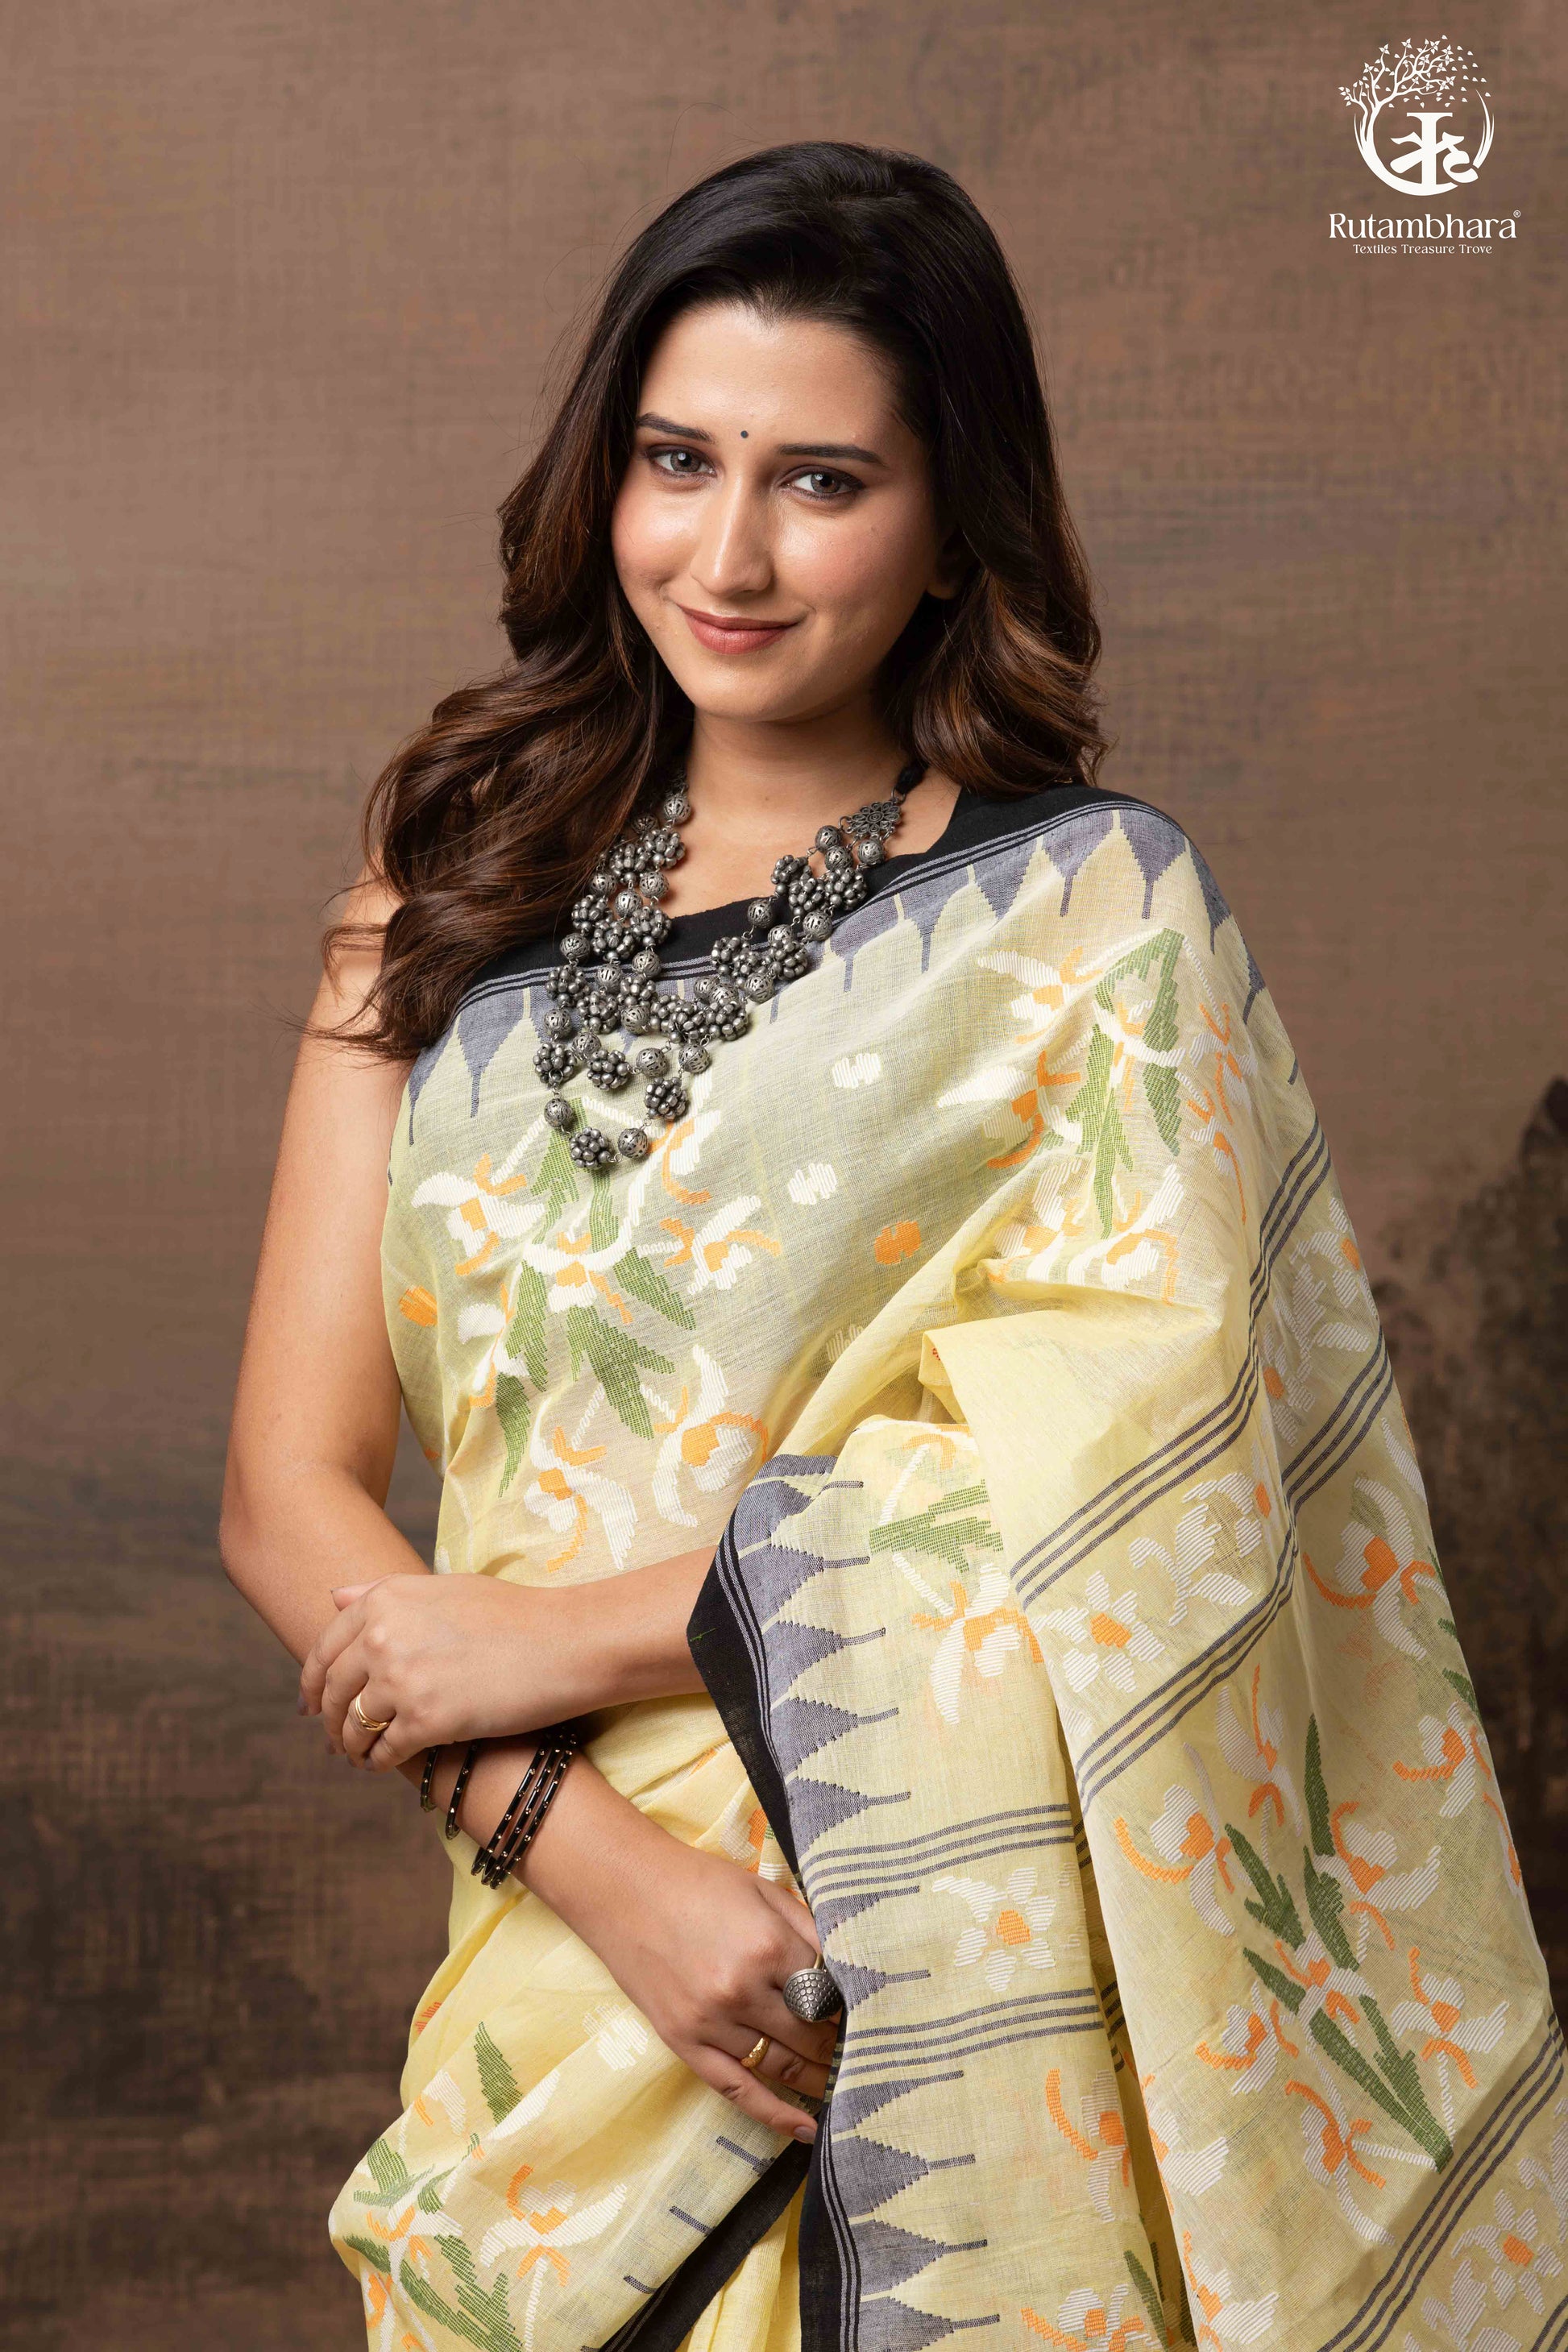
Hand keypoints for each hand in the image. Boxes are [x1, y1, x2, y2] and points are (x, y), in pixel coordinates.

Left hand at [300, 1572, 559, 1767]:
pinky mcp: (427, 1721)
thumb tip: (333, 1598)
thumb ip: (382, 1592)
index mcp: (384, 1599)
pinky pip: (384, 1751)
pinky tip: (383, 1765)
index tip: (307, 1704)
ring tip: (357, 1756)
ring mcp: (402, 1679)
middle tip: (331, 1739)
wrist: (564, 1642)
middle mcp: (383, 1636)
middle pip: (332, 1690)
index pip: (324, 1649)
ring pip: (353, 1725)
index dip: (310, 1683)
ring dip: (350, 1746)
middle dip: (327, 1720)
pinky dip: (378, 1762)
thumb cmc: (511, 1613)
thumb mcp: (441, 1588)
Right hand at [547, 1802, 839, 2143]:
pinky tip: (805, 2128)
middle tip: (864, 2053)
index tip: (869, 2015)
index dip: (851, 2006)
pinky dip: (774, 2114)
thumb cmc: (698, 1882)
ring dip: (819, 2078)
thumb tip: (852, 1968)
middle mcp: (743, 1991)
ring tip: (845, 2084)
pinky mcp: (684, 2043)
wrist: (623, 1889)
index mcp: (769, 1946)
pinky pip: (737, 2090)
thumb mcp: (764, 1890)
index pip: (831, 1994)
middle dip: (840, 2044)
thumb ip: (810, 1928)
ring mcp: (712, 2023)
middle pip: (812, 2034)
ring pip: (783, 2065)